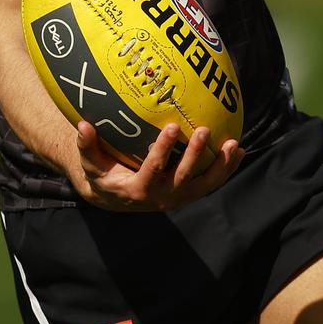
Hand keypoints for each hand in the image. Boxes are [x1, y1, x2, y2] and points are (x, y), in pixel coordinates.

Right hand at [70, 121, 243, 211]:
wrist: (118, 199)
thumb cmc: (104, 175)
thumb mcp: (92, 163)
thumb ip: (87, 146)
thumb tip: (83, 124)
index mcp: (138, 190)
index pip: (152, 171)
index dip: (163, 151)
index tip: (171, 127)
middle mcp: (162, 197)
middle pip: (184, 178)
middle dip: (196, 155)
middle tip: (204, 130)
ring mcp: (179, 197)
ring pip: (204, 185)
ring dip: (221, 166)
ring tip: (235, 145)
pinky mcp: (190, 194)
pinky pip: (212, 183)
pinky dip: (226, 169)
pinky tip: (239, 151)